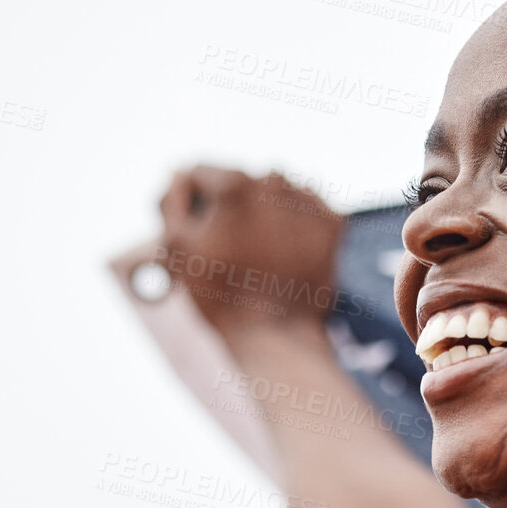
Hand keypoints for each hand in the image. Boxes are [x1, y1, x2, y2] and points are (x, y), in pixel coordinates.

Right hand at [156, 166, 345, 330]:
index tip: (197, 227)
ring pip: (275, 194)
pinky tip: (285, 252)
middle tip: (230, 245)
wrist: (277, 333)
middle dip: (231, 205)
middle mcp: (276, 183)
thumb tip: (180, 174)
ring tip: (259, 251)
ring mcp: (309, 202)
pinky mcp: (333, 224)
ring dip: (264, 212)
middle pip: (241, 183)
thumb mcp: (179, 247)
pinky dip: (295, 224)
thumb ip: (173, 202)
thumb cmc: (221, 293)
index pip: (202, 174)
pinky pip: (306, 211)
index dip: (191, 200)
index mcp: (235, 184)